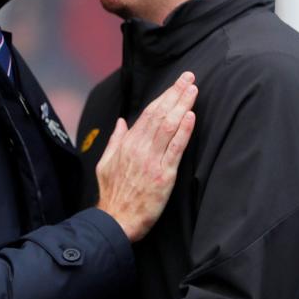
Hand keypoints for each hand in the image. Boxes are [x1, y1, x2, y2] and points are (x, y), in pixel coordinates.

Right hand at [95, 72, 196, 241]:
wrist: (115, 221)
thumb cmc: (112, 195)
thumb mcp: (105, 163)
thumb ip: (115, 141)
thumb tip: (121, 122)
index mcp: (128, 144)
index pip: (148, 113)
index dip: (164, 96)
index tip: (177, 84)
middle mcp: (140, 148)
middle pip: (160, 114)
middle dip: (176, 93)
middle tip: (190, 77)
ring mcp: (152, 161)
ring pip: (169, 126)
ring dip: (182, 105)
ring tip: (193, 90)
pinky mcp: (163, 176)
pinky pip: (175, 149)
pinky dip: (183, 131)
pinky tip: (191, 117)